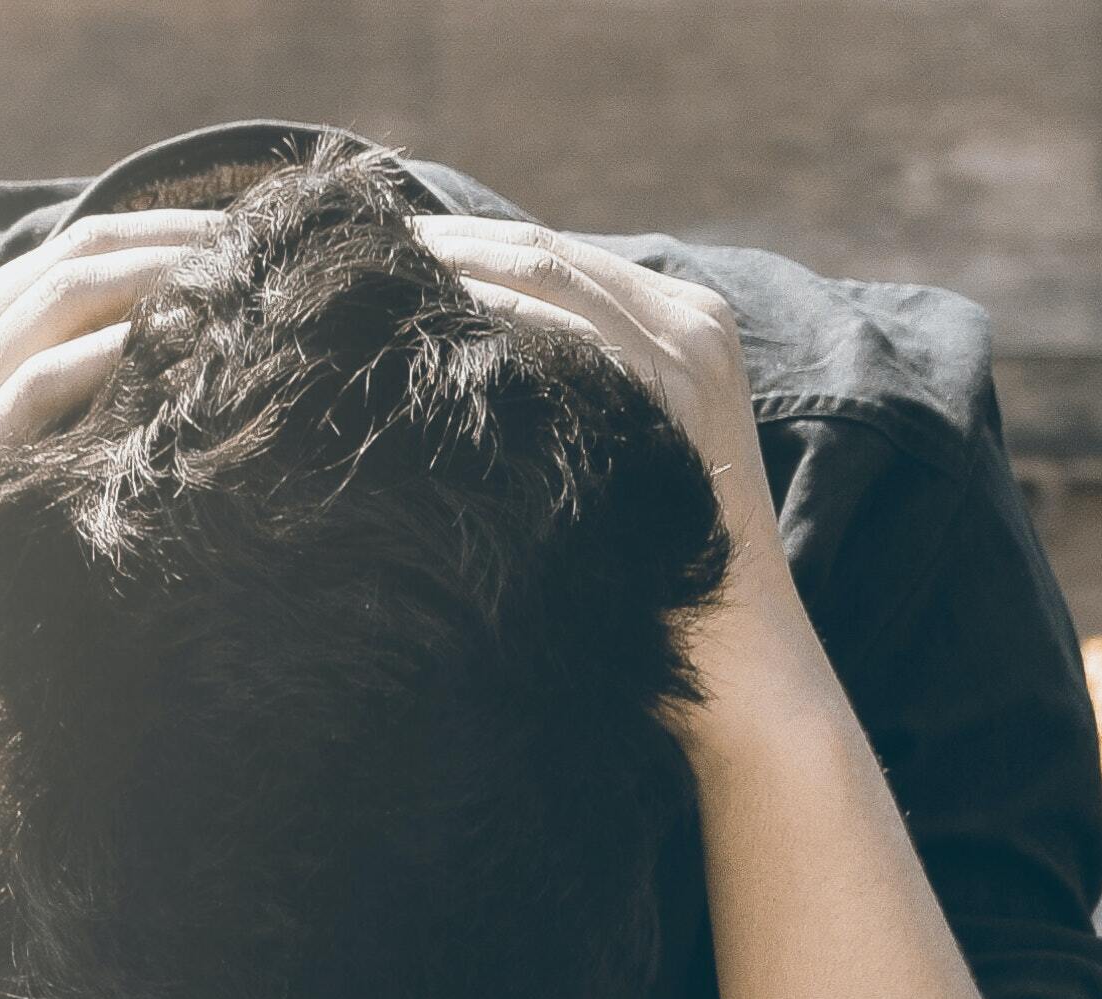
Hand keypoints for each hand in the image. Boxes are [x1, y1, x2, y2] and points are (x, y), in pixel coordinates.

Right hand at [0, 211, 217, 750]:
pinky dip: (112, 360)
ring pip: (62, 301)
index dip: (174, 235)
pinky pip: (37, 388)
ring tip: (250, 288)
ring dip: (166, 283)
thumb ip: (51, 423)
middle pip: (80, 256)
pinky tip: (183, 357)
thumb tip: (161, 402)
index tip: (262, 248)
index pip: (77, 251)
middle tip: (279, 253)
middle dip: (188, 242)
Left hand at [410, 219, 814, 719]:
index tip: (383, 255)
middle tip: (359, 257)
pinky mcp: (679, 392)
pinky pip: (568, 330)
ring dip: (456, 270)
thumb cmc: (661, 561)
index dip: (463, 245)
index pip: (554, 255)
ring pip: (549, 272)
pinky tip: (430, 330)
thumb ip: (573, 382)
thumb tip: (459, 349)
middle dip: (446, 246)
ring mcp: (691, 351)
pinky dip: (495, 317)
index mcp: (684, 317)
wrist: (743, 650)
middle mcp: (694, 318)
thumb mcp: (624, 446)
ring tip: (377, 283)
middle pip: (543, 249)